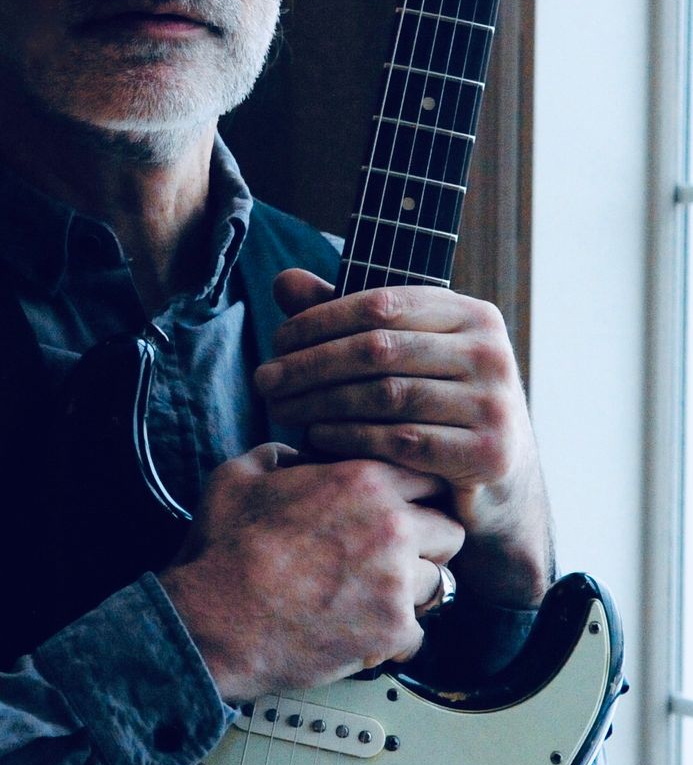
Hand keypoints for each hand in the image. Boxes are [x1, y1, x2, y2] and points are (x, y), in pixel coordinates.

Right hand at [159, 443, 463, 701]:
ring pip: (439, 582)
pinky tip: (363, 629)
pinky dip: (394, 637)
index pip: (428, 475)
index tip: (403, 508)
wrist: (217, 619)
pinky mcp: (391, 631)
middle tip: (398, 555)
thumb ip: (279, 455)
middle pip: (450, 530)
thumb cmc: (224, 548)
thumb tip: (297, 457)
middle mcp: (391, 527)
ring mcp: (396, 582)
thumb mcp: (240, 475)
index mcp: (362, 480)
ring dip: (413, 590)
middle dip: (428, 541)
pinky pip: (418, 634)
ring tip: (377, 596)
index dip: (415, 493)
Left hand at [254, 269, 553, 609]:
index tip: (276, 341)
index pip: (382, 302)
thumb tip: (284, 280)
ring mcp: (495, 403)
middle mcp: (491, 352)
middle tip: (264, 380)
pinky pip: (401, 440)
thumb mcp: (398, 355)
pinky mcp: (489, 453)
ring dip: (321, 401)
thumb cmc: (436, 407)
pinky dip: (350, 437)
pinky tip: (315, 436)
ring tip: (280, 409)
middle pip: (379, 348)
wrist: (500, 484)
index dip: (321, 319)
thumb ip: (345, 318)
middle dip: (311, 364)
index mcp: (472, 314)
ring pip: (387, 394)